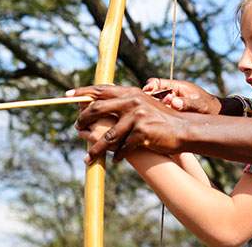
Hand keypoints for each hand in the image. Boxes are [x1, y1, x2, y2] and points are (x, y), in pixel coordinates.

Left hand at [70, 85, 189, 161]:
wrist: (183, 129)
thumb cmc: (161, 119)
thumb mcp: (143, 104)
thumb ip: (125, 102)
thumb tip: (101, 104)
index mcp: (131, 92)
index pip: (101, 89)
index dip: (83, 92)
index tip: (67, 95)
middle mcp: (132, 101)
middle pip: (97, 109)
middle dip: (83, 120)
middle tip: (77, 128)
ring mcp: (137, 117)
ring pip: (108, 136)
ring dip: (96, 148)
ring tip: (88, 157)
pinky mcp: (142, 133)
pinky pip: (123, 147)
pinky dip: (118, 155)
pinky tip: (116, 160)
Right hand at [142, 78, 220, 114]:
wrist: (215, 113)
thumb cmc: (209, 107)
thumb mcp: (200, 105)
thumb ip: (187, 103)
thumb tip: (174, 103)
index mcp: (177, 86)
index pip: (158, 82)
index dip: (150, 86)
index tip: (146, 91)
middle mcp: (171, 93)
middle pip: (153, 93)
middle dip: (149, 99)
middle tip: (151, 106)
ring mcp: (170, 102)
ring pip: (154, 103)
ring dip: (153, 108)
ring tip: (156, 114)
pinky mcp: (170, 112)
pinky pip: (159, 111)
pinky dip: (156, 115)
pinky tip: (156, 122)